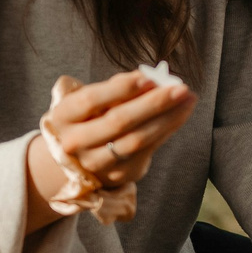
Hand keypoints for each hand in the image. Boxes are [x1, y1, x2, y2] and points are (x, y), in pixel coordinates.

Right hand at [24, 71, 196, 224]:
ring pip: (137, 140)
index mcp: (63, 116)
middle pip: (118, 122)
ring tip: (188, 99)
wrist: (79, 157)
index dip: (121, 88)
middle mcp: (74, 143)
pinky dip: (168, 129)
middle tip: (181, 88)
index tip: (149, 78)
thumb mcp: (92, 99)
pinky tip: (181, 113)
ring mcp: (96, 163)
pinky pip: (148, 150)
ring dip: (168, 118)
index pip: (91, 100)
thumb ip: (117, 88)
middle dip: (153, 103)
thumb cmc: (89, 117)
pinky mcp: (119, 174)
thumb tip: (153, 79)